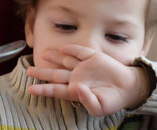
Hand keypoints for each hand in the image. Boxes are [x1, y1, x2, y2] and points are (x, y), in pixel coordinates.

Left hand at [26, 44, 149, 116]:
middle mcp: (77, 78)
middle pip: (56, 74)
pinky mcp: (93, 57)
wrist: (128, 89)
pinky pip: (79, 52)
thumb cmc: (112, 100)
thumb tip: (76, 88)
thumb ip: (86, 100)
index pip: (56, 90)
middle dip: (42, 72)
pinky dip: (71, 49)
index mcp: (76, 91)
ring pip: (65, 60)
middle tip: (28, 70)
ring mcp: (84, 67)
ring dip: (54, 57)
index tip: (30, 89)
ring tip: (43, 53)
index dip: (43, 89)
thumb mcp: (99, 107)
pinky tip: (62, 48)